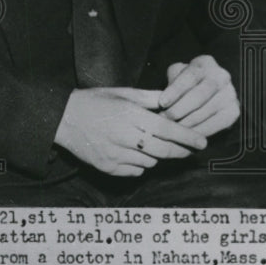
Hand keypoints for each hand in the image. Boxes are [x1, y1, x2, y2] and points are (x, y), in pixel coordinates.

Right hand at [54, 87, 207, 176]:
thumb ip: (149, 98)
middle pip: (164, 151)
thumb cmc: (93, 102)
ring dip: (159, 157)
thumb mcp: (121, 93)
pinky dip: (142, 164)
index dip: (188, 137)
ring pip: (151, 162)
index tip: (202, 142)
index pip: (168, 130)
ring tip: (156, 147)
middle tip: (191, 150)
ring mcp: (115, 155)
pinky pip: (136, 171)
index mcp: (129, 115)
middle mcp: (124, 137)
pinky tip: (136, 153)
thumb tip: (173, 100)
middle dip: (181, 151)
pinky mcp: (108, 167)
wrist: (63, 119)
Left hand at [160, 55, 239, 137]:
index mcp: (205, 63)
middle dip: (180, 109)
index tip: (161, 103)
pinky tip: (187, 136)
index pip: (190, 76)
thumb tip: (152, 99)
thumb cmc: (185, 82)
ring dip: (188, 122)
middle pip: (200, 95)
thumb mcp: (175, 75)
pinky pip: (217, 124)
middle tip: (164, 120)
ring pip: (207, 111)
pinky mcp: (234, 111)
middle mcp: (221, 76)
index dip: (175, 91)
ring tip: (172, 129)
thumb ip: (168, 83)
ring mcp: (231, 94)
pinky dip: (201, 131)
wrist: (208, 91)